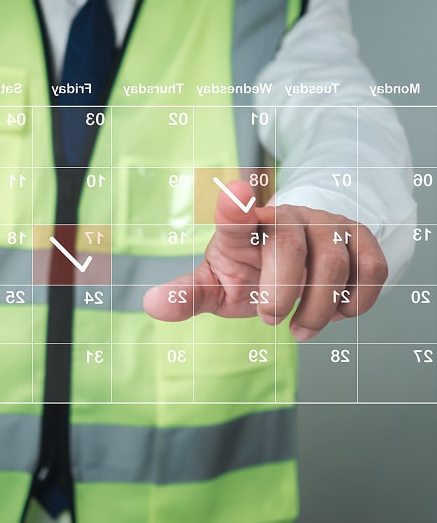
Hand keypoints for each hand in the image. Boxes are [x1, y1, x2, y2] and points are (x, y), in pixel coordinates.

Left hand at [143, 180, 388, 340]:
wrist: (296, 262)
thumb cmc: (250, 272)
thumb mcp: (216, 285)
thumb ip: (189, 295)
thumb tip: (151, 305)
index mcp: (242, 229)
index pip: (237, 216)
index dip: (236, 207)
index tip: (234, 194)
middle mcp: (285, 218)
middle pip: (290, 246)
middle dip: (281, 293)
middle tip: (270, 319)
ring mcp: (324, 223)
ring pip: (333, 262)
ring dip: (319, 307)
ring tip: (301, 329)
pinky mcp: (358, 236)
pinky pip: (371, 266)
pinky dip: (357, 300)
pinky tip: (337, 313)